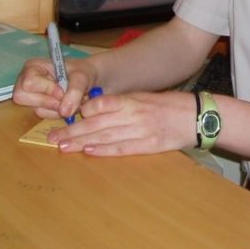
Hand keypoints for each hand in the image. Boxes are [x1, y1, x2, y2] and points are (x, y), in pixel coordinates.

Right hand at [12, 56, 96, 122]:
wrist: (90, 78)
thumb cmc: (82, 72)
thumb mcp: (82, 77)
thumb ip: (74, 91)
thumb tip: (64, 112)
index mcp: (33, 67)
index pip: (29, 83)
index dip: (46, 90)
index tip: (62, 91)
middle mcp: (27, 81)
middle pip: (22, 98)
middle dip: (48, 102)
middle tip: (65, 99)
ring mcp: (31, 96)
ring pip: (36, 109)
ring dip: (56, 109)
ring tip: (71, 100)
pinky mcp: (39, 106)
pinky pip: (44, 115)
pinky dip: (58, 113)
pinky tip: (68, 105)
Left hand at [46, 90, 195, 156]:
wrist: (196, 116)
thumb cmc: (169, 105)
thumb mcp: (144, 97)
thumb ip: (121, 103)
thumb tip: (94, 109)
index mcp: (133, 100)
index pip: (101, 104)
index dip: (81, 111)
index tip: (64, 115)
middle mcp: (134, 115)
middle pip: (97, 123)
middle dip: (73, 130)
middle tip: (53, 137)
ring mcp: (141, 131)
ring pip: (105, 137)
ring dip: (82, 142)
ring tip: (63, 146)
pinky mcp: (148, 146)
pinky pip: (122, 148)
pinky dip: (104, 151)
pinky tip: (89, 152)